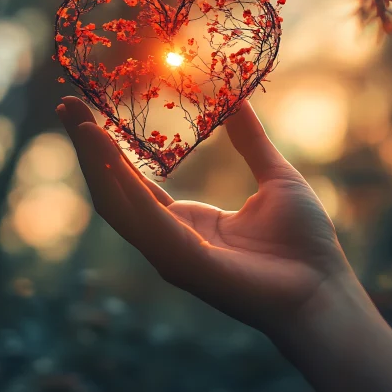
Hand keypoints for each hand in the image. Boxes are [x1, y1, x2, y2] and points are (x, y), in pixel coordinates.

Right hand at [56, 96, 349, 338]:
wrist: (325, 291)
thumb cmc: (303, 244)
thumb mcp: (275, 176)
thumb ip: (251, 140)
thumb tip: (238, 100)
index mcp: (187, 222)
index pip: (133, 182)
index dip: (109, 149)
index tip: (91, 112)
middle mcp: (169, 238)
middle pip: (113, 190)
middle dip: (88, 149)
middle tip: (67, 105)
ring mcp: (171, 253)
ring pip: (117, 204)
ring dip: (93, 161)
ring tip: (78, 120)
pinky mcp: (184, 263)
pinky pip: (145, 218)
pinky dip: (122, 185)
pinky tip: (107, 151)